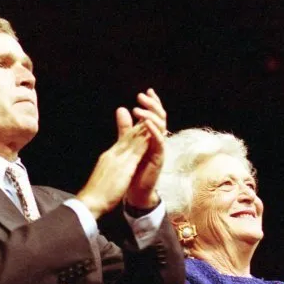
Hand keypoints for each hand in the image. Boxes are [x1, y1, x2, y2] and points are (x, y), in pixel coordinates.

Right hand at [76, 122, 150, 218]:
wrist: (89, 202)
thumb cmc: (96, 192)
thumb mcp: (104, 174)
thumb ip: (109, 165)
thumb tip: (113, 161)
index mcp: (108, 157)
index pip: (122, 141)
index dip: (131, 131)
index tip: (140, 123)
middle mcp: (112, 155)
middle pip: (127, 138)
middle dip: (137, 126)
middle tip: (147, 114)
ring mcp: (116, 160)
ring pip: (131, 142)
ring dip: (141, 131)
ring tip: (151, 120)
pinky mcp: (121, 168)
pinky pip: (134, 153)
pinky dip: (142, 144)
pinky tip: (150, 138)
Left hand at [123, 88, 167, 208]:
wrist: (134, 191)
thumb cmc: (133, 169)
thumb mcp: (127, 143)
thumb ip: (126, 127)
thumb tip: (122, 108)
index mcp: (150, 136)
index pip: (154, 115)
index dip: (152, 103)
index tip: (147, 91)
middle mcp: (157, 140)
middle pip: (160, 118)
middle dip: (152, 105)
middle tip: (142, 95)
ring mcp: (159, 148)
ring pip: (161, 127)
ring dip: (151, 116)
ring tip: (140, 109)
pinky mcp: (159, 158)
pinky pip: (159, 142)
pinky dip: (153, 131)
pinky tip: (146, 123)